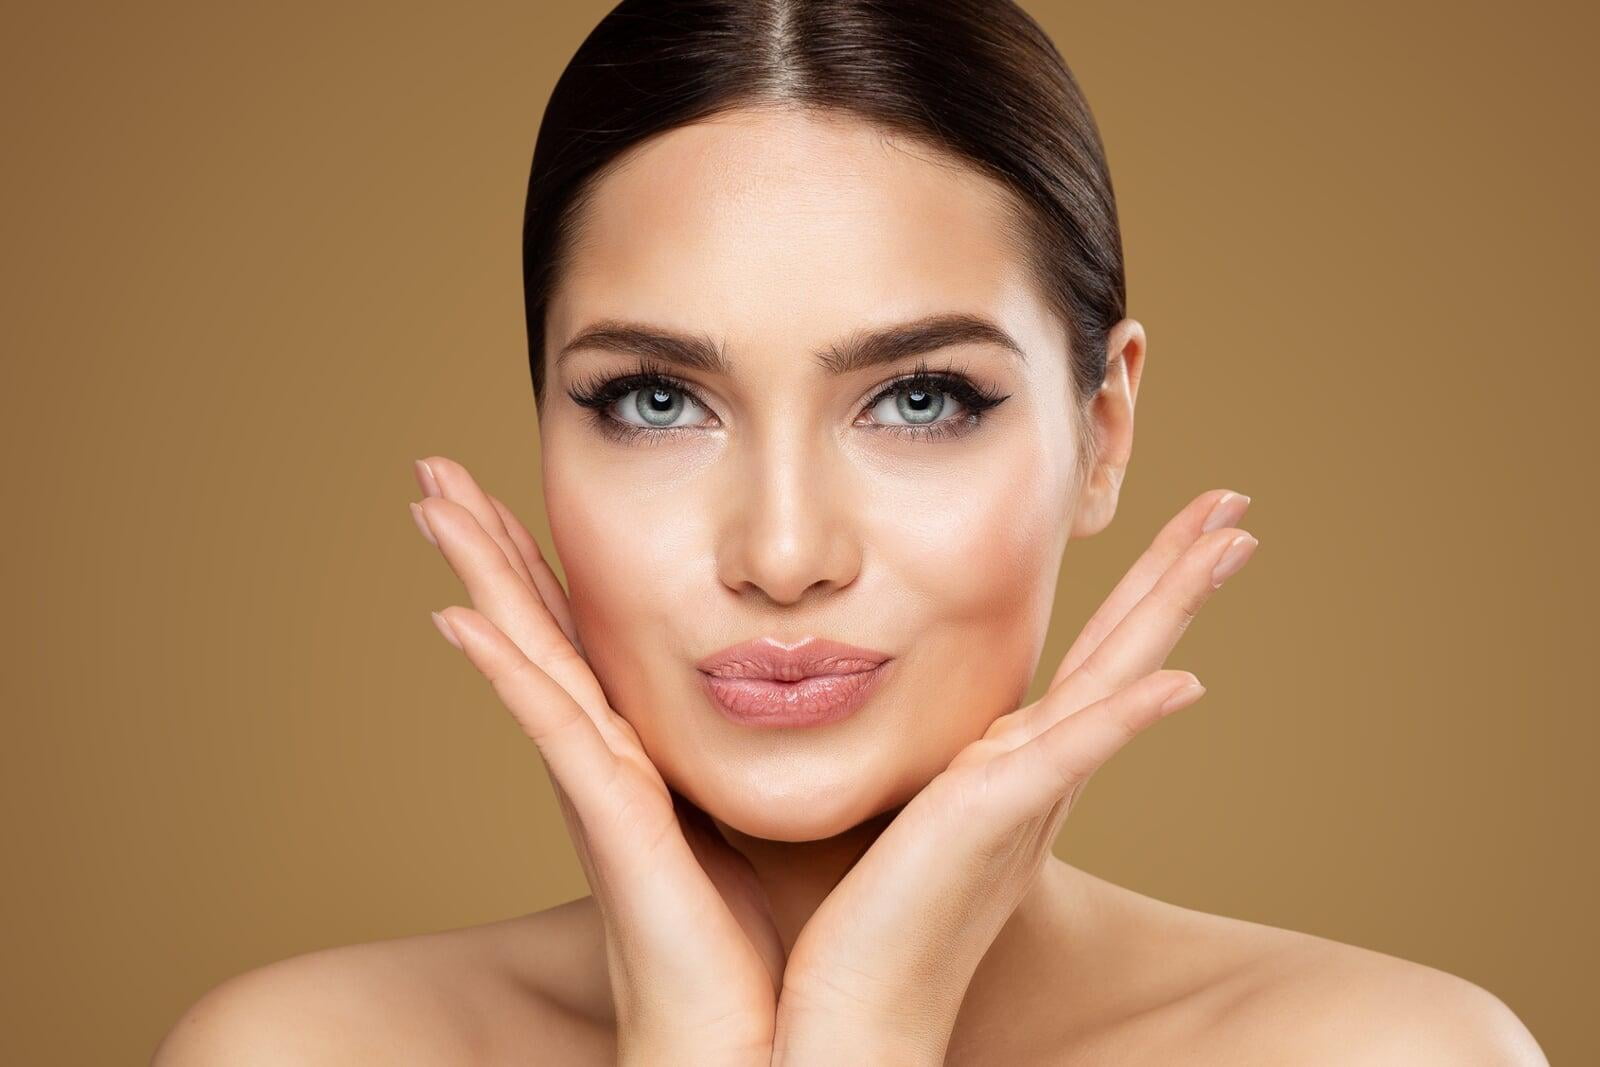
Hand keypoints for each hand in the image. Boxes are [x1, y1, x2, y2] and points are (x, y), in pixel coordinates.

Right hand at [408, 455, 782, 1065]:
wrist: (772, 1043)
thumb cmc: (784, 941)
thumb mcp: (780, 812)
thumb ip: (779, 751)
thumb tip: (827, 690)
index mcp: (644, 756)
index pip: (583, 638)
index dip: (541, 566)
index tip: (509, 492)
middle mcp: (607, 762)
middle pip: (536, 629)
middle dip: (489, 546)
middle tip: (436, 469)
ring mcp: (601, 788)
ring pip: (529, 656)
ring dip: (481, 575)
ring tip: (430, 501)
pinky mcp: (613, 820)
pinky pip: (552, 727)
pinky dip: (505, 669)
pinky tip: (460, 615)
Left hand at [771, 488, 1258, 1064]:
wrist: (853, 1015)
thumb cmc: (863, 921)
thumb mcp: (903, 806)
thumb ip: (930, 762)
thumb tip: (902, 706)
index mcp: (1016, 767)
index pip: (1090, 662)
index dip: (1138, 596)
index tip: (1177, 532)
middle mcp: (1038, 775)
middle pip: (1125, 653)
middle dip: (1177, 575)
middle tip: (1234, 504)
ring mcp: (1026, 795)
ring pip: (1117, 680)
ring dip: (1173, 607)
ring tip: (1231, 540)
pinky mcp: (994, 820)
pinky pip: (1074, 755)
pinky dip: (1129, 717)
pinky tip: (1184, 681)